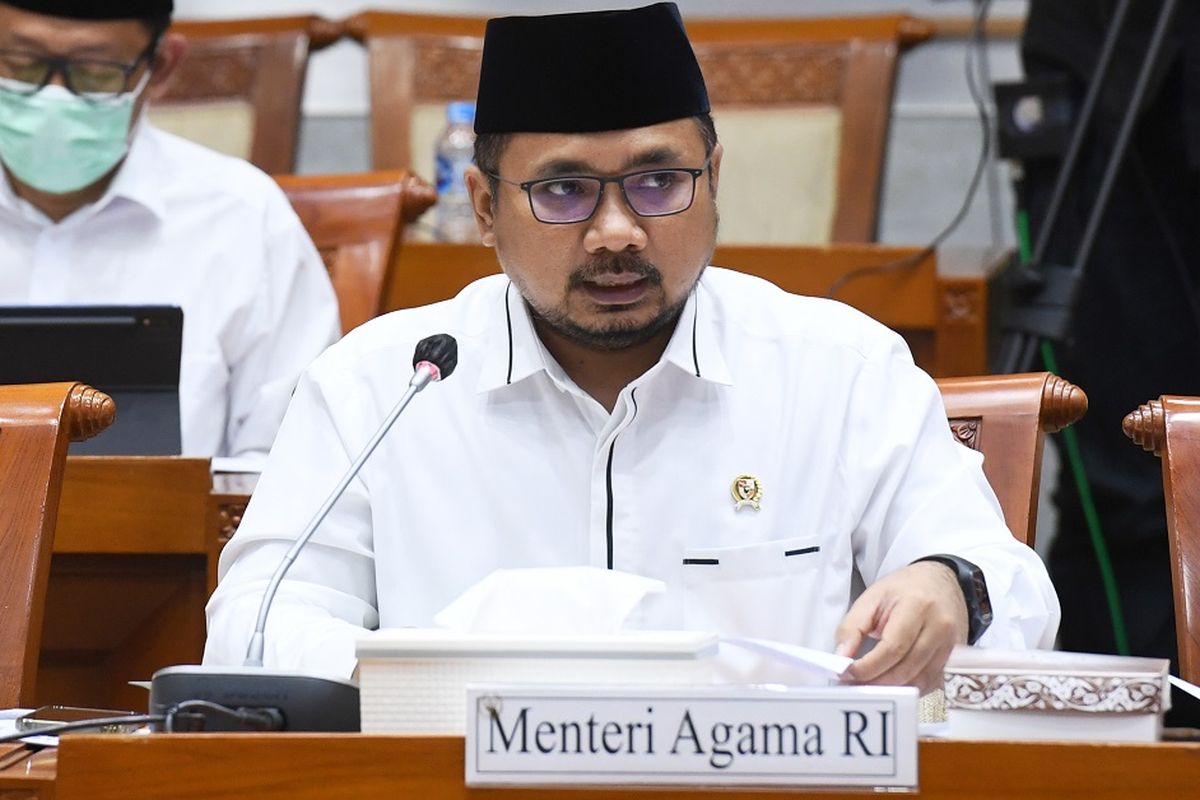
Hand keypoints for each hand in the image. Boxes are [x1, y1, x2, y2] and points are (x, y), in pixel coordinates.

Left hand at [835, 561, 967, 693]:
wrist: (939, 582)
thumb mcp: (871, 598)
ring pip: (919, 680)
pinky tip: (892, 683)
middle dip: (876, 681)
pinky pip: (931, 683)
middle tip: (854, 684)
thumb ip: (852, 627)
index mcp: (917, 606)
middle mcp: (939, 627)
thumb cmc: (904, 589)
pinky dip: (909, 687)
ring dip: (891, 689)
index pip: (892, 648)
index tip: (848, 673)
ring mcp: (950, 645)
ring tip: (869, 685)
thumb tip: (841, 658)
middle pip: (906, 668)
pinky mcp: (953, 658)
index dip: (868, 666)